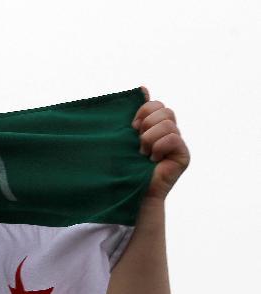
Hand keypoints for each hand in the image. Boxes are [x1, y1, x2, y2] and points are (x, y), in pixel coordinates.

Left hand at [132, 86, 189, 201]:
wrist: (131, 191)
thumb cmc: (123, 166)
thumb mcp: (124, 137)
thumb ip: (133, 115)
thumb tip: (143, 88)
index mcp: (154, 125)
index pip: (155, 104)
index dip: (143, 111)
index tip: (132, 127)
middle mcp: (168, 132)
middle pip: (165, 111)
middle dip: (147, 125)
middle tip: (138, 143)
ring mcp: (177, 143)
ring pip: (168, 124)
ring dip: (150, 139)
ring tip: (144, 154)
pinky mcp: (183, 155)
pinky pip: (174, 138)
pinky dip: (159, 147)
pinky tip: (153, 160)